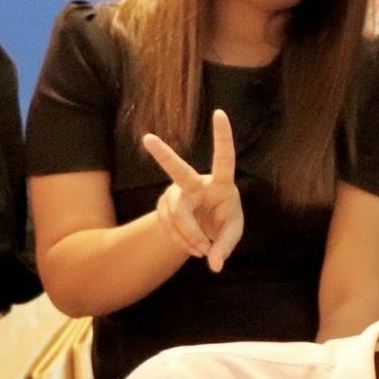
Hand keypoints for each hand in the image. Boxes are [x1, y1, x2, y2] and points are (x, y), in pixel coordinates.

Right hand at [144, 110, 243, 271]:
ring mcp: (176, 194)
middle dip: (164, 155)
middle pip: (178, 172)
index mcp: (221, 183)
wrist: (205, 229)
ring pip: (176, 217)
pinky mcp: (164, 207)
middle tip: (147, 139)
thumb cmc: (224, 223)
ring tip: (202, 250)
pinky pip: (169, 227)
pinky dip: (182, 242)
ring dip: (190, 238)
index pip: (223, 158)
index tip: (219, 113)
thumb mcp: (231, 234)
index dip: (223, 136)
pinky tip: (192, 247)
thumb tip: (214, 264)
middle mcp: (195, 184)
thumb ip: (225, 247)